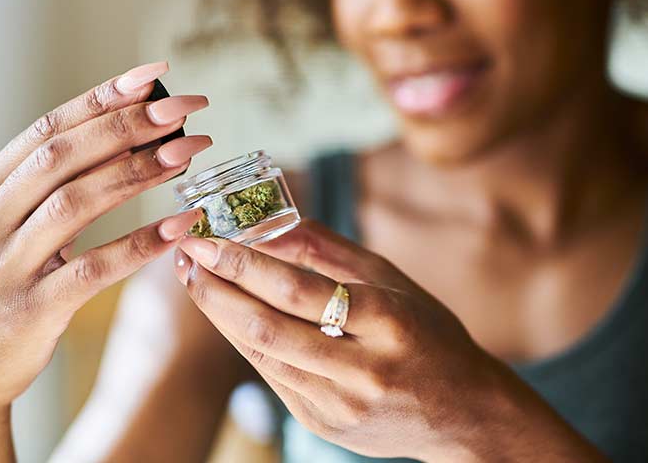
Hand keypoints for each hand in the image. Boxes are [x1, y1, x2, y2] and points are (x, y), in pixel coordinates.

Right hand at [0, 62, 210, 417]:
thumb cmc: (2, 281)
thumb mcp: (10, 223)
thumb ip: (56, 182)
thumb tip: (134, 134)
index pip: (49, 128)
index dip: (104, 98)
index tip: (155, 75)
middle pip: (62, 157)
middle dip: (128, 126)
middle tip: (184, 109)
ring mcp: (5, 265)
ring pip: (75, 203)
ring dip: (137, 172)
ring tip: (189, 152)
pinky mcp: (32, 309)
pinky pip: (93, 269)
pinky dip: (139, 244)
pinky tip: (181, 225)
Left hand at [176, 220, 511, 460]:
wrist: (462, 413)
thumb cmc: (430, 334)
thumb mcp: (393, 281)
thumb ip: (330, 251)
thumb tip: (269, 223)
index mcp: (390, 322)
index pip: (301, 290)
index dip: (244, 264)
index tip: (207, 239)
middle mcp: (365, 368)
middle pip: (269, 327)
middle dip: (216, 290)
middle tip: (185, 257)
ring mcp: (341, 405)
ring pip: (261, 355)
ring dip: (221, 315)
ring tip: (195, 280)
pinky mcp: (324, 425)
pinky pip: (271, 376)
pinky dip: (244, 340)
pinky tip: (228, 313)